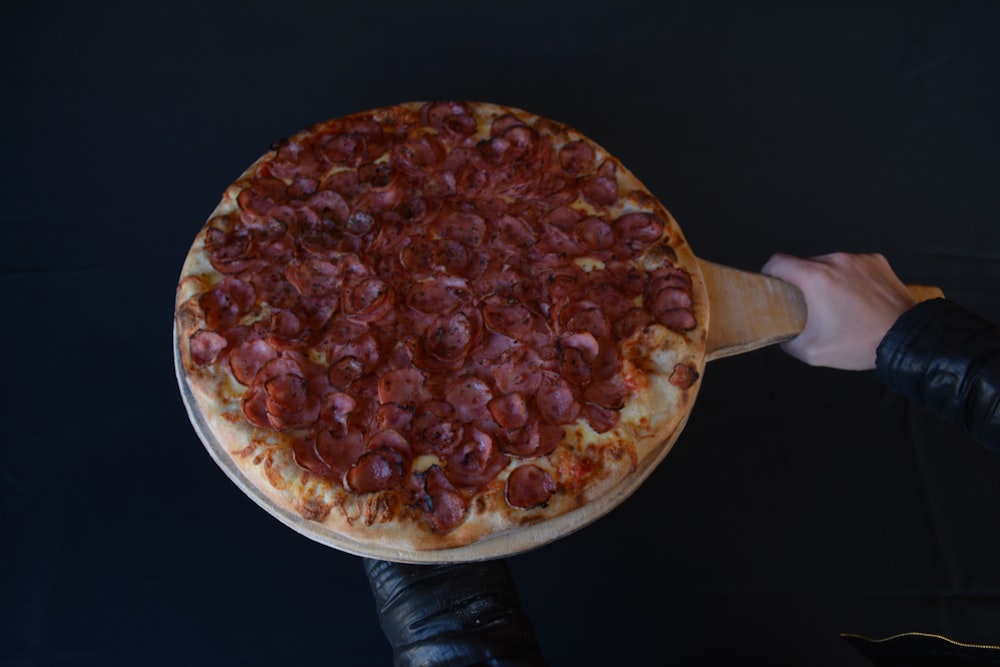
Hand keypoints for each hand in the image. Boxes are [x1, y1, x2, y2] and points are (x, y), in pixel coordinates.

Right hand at [760, 252, 916, 369]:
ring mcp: (858, 259)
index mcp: (816, 278)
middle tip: (807, 305)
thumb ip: (787, 340)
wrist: (906, 339)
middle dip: (800, 282)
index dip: (769, 273)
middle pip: (804, 263)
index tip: (770, 284)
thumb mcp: (811, 351)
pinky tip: (856, 298)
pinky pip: (851, 265)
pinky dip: (848, 278)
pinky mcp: (876, 261)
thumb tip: (781, 332)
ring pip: (828, 264)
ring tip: (836, 303)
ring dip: (825, 279)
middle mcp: (836, 261)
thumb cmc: (861, 344)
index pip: (778, 262)